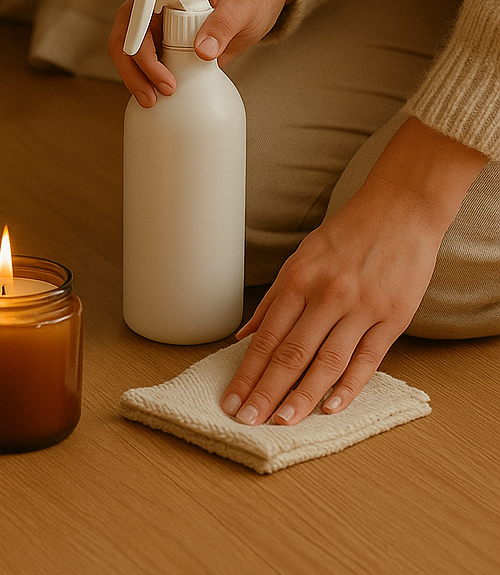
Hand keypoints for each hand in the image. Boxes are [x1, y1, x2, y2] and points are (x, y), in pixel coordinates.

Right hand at [108, 0, 287, 105]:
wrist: (255, 4)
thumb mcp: (240, 8)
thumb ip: (222, 25)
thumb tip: (202, 51)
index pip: (136, 17)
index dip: (141, 46)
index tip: (162, 73)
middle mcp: (154, 8)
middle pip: (125, 39)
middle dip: (133, 69)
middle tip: (155, 94)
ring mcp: (156, 28)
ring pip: (128, 54)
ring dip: (134, 78)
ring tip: (151, 99)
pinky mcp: (163, 46)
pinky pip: (144, 63)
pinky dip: (144, 80)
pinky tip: (154, 95)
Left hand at [221, 118, 485, 425]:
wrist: (400, 211)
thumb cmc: (346, 236)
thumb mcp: (300, 258)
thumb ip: (273, 301)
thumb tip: (244, 336)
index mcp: (298, 279)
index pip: (266, 337)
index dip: (248, 372)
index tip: (233, 399)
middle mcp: (326, 295)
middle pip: (291, 353)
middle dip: (266, 391)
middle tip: (247, 420)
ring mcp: (361, 308)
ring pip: (326, 361)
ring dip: (302, 396)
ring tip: (282, 422)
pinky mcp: (392, 318)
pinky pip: (367, 358)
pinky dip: (349, 386)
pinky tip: (331, 407)